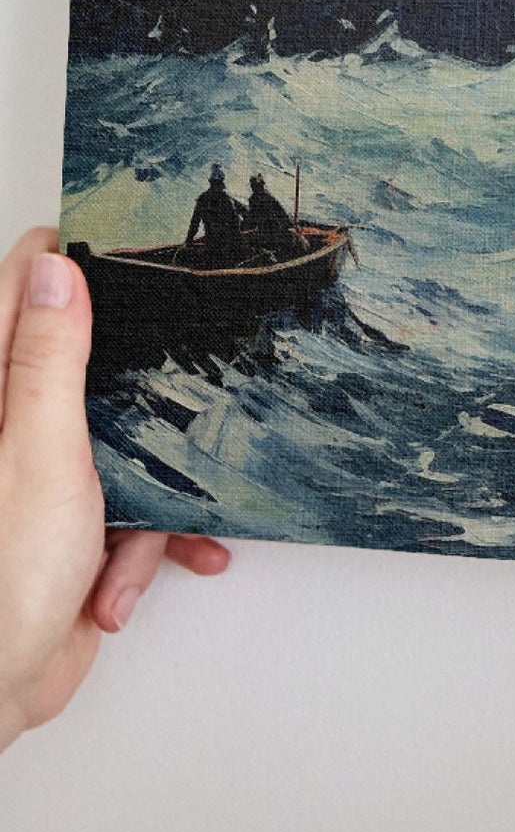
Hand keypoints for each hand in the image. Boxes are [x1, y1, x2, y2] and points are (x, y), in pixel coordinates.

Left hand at [0, 228, 229, 751]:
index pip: (20, 288)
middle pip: (87, 362)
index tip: (131, 249)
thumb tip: (55, 269)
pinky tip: (133, 578)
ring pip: (126, 439)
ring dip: (152, 491)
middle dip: (143, 389)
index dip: (72, 261)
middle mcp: (11, 426)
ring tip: (145, 534)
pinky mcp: (70, 523)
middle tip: (179, 379)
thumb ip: (48, 360)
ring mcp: (41, 475)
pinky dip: (147, 542)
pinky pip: (132, 507)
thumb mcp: (39, 454)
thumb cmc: (0, 582)